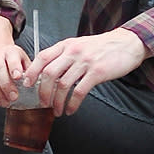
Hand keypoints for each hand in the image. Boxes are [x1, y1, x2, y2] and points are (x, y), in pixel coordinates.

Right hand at [0, 13, 30, 106]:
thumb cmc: (12, 62)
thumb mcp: (24, 61)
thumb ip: (29, 71)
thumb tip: (35, 84)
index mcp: (10, 51)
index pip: (11, 56)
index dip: (14, 66)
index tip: (17, 77)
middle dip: (5, 84)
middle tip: (13, 97)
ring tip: (4, 103)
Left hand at [24, 28, 147, 115]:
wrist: (126, 43)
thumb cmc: (101, 47)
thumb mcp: (79, 45)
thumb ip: (63, 55)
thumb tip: (46, 72)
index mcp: (66, 45)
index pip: (42, 57)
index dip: (32, 72)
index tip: (27, 84)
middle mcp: (73, 52)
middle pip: (49, 73)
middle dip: (43, 91)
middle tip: (43, 103)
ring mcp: (85, 62)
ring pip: (63, 85)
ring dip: (57, 101)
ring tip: (57, 110)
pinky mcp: (97, 72)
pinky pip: (79, 91)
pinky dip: (72, 103)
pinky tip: (70, 110)